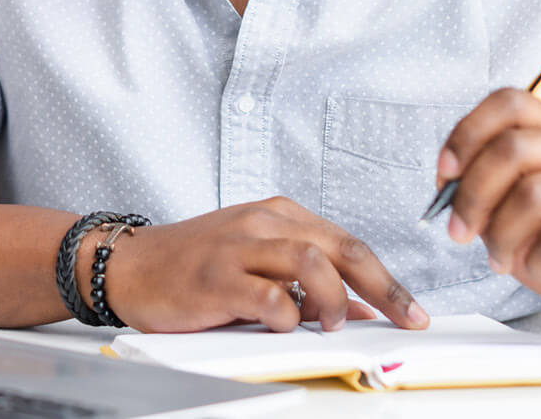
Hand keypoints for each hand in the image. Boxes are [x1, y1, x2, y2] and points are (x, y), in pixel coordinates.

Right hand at [96, 196, 430, 333]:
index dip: (386, 279)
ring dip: (334, 298)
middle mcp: (263, 223)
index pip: (348, 242)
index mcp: (278, 214)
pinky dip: (289, 316)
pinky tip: (285, 325)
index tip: (410, 309)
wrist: (129, 265)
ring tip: (332, 323)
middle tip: (404, 318)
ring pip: (313, 261)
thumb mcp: (255, 263)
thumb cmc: (192, 264)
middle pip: (342, 247)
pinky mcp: (218, 277)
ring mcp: (239, 247)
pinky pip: (270, 296)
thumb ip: (305, 281)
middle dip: (383, 288)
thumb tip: (356, 309)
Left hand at [437, 88, 540, 337]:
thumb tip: (447, 181)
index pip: (510, 102)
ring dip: (501, 236)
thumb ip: (485, 184)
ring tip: (500, 260)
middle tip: (459, 232)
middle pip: (514, 147)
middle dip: (472, 195)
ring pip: (535, 194)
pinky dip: (537, 262)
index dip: (467, 134)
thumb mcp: (515, 206)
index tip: (445, 174)